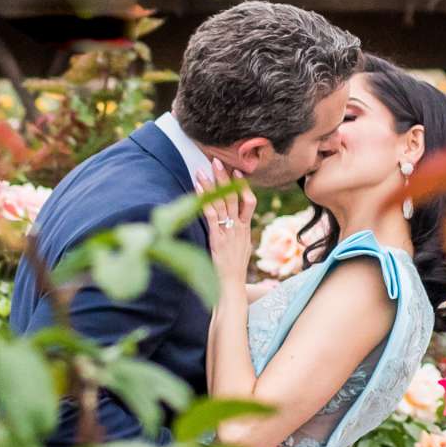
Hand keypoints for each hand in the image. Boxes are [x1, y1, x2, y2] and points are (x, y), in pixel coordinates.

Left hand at [198, 161, 256, 287]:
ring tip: (204, 169)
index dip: (243, 186)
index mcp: (245, 229)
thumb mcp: (241, 250)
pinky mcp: (217, 238)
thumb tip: (235, 227)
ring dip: (212, 185)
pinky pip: (211, 215)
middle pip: (234, 197)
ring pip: (222, 203)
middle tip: (217, 160)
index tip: (237, 171)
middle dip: (225, 178)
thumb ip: (238, 236)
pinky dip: (204, 200)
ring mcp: (228, 232)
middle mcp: (238, 227)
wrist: (231, 286)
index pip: (248, 202)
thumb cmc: (233, 271)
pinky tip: (197, 189)